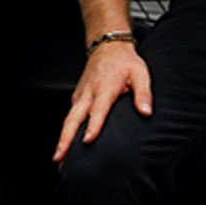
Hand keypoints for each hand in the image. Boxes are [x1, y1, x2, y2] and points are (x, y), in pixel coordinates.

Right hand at [54, 41, 148, 161]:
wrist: (108, 46)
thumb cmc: (124, 62)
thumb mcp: (140, 73)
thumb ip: (144, 94)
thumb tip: (146, 112)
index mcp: (105, 88)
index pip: (98, 109)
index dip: (93, 125)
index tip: (88, 140)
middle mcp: (88, 93)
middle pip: (73, 118)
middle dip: (65, 138)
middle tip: (59, 157)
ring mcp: (80, 96)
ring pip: (68, 119)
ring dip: (62, 138)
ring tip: (59, 158)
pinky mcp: (77, 98)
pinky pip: (70, 115)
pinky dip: (66, 130)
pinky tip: (66, 144)